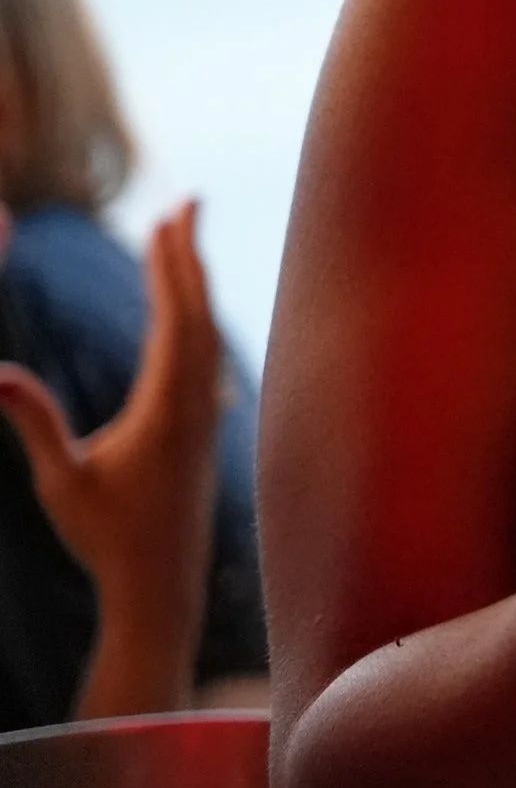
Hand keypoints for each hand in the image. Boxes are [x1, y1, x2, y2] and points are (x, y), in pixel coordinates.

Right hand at [0, 201, 222, 653]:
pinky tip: (186, 312)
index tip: (167, 220)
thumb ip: (35, 424)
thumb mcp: (61, 481)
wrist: (160, 585)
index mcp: (168, 408)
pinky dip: (195, 321)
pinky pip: (207, 359)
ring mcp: (206, 416)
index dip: (172, 267)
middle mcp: (197, 404)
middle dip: (189, 256)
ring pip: (207, 333)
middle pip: (199, 313)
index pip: (176, 320)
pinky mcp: (202, 430)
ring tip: (180, 241)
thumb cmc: (106, 538)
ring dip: (193, 284)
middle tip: (186, 202)